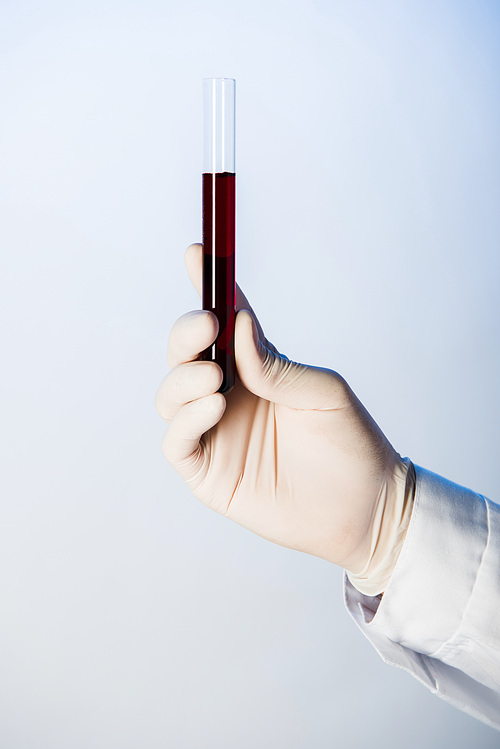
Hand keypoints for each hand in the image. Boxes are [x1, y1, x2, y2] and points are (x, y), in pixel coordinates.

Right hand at [156, 244, 405, 575]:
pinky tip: (214, 407)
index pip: (224, 321)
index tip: (196, 251)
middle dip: (186, 333)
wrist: (364, 509)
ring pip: (170, 393)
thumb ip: (275, 364)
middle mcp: (229, 395)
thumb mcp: (322, 393)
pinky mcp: (207, 471)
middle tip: (207, 326)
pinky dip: (185, 419)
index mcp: (257, 368)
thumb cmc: (350, 444)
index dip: (207, 285)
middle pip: (185, 353)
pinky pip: (176, 440)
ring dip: (184, 376)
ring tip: (216, 377)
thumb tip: (238, 324)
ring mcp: (215, 432)